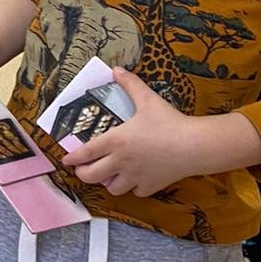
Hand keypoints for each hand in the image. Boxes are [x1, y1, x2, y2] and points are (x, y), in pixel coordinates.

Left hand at [60, 67, 198, 196]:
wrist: (194, 146)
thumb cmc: (169, 122)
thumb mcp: (147, 99)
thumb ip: (130, 84)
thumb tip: (116, 69)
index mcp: (115, 141)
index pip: (86, 152)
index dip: (73, 158)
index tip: (66, 160)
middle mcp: (121, 161)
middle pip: (91, 176)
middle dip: (83, 174)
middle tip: (83, 169)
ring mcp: (135, 176)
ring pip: (112, 188)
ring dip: (108, 182)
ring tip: (109, 175)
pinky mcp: (151, 186)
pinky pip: (136, 192)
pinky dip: (133, 188)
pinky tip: (135, 179)